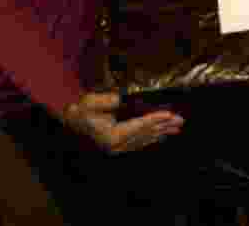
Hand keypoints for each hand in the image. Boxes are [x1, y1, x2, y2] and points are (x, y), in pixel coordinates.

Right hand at [65, 92, 183, 154]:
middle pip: (145, 134)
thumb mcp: (90, 102)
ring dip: (161, 132)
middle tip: (180, 121)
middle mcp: (117, 145)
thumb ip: (106, 101)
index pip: (138, 126)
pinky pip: (139, 142)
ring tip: (175, 128)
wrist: (68, 121)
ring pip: (144, 139)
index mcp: (111, 136)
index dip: (155, 119)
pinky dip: (151, 137)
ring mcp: (117, 148)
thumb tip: (120, 100)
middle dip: (164, 126)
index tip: (169, 114)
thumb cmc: (78, 111)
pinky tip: (160, 135)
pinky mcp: (118, 147)